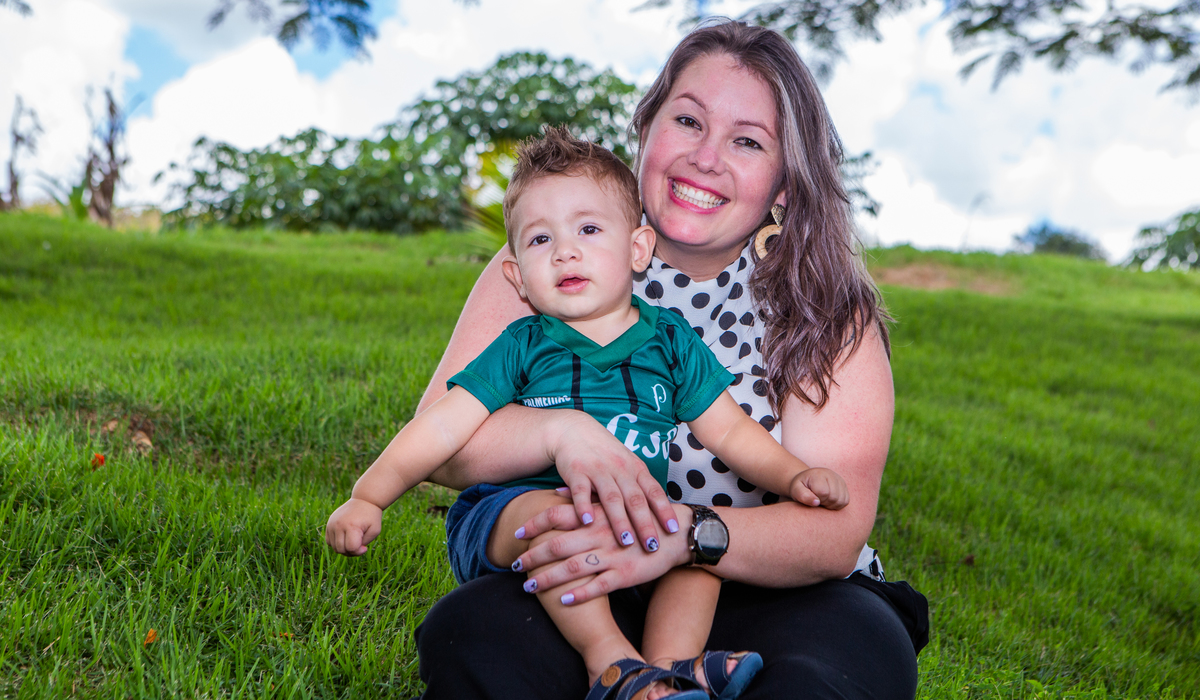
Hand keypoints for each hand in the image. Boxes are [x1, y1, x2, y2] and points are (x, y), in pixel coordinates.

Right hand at [325, 498, 382, 555]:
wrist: (364, 500)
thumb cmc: (371, 516)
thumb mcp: (375, 530)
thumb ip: (365, 543)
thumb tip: (353, 550)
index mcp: (351, 526)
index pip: (351, 548)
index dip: (359, 552)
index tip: (365, 547)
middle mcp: (339, 525)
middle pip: (341, 550)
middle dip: (351, 552)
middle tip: (359, 545)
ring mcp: (332, 524)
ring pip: (334, 547)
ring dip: (344, 549)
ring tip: (353, 542)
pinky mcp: (329, 524)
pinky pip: (329, 541)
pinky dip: (337, 543)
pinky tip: (346, 538)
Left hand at [511, 502, 692, 604]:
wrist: (676, 532)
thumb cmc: (639, 516)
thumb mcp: (612, 503)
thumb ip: (583, 499)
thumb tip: (554, 491)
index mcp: (596, 515)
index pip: (557, 516)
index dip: (534, 525)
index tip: (516, 534)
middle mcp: (600, 534)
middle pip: (558, 544)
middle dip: (533, 556)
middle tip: (515, 566)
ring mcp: (612, 556)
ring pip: (573, 568)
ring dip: (548, 579)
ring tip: (528, 587)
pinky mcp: (626, 574)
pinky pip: (598, 587)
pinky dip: (579, 594)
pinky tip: (562, 600)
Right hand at [549, 411, 680, 551]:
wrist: (574, 430)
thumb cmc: (605, 453)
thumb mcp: (627, 465)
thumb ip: (639, 487)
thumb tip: (658, 516)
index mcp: (635, 469)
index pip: (654, 492)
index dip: (664, 510)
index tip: (673, 530)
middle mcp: (620, 469)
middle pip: (635, 499)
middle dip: (645, 523)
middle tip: (652, 546)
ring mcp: (598, 470)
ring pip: (611, 497)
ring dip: (619, 520)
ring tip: (626, 541)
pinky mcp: (576, 471)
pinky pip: (581, 491)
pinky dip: (584, 506)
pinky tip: (587, 522)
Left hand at [788, 468, 848, 509]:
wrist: (807, 480)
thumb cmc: (800, 486)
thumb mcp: (796, 490)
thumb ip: (803, 496)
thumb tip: (816, 502)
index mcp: (818, 474)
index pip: (823, 492)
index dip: (817, 499)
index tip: (811, 497)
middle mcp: (831, 475)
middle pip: (834, 497)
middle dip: (824, 503)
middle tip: (816, 499)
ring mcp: (839, 480)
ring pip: (841, 501)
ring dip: (831, 505)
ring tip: (822, 500)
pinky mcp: (844, 486)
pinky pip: (845, 501)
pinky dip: (837, 504)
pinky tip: (828, 500)